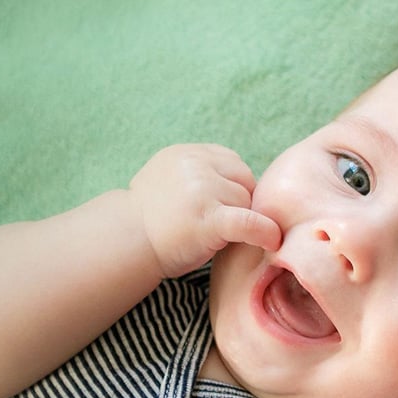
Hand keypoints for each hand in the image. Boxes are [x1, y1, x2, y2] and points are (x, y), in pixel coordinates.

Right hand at [128, 144, 280, 277]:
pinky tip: (271, 242)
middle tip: (217, 224)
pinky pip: (249, 222)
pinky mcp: (208, 218)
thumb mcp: (172, 180)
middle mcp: (195, 164)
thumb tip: (245, 181)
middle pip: (244, 181)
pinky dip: (265, 232)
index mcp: (187, 153)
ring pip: (247, 202)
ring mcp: (201, 189)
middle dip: (239, 203)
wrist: (126, 244)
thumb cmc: (153, 220)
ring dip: (241, 221)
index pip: (233, 164)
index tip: (224, 206)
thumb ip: (202, 173)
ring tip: (214, 235)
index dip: (235, 188)